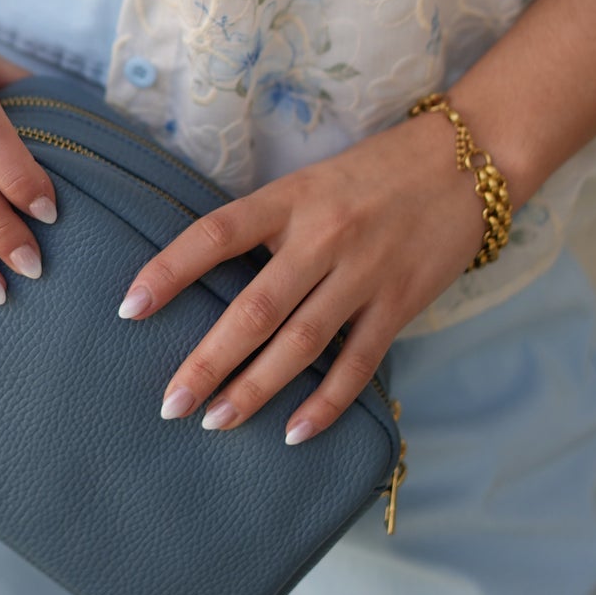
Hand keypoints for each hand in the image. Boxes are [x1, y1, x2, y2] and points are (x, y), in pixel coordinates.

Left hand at [116, 110, 487, 443]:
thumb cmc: (375, 173)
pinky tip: (294, 432)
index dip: (169, 270)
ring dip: (255, 389)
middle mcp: (324, 236)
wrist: (466, 162)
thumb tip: (208, 281)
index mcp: (291, 199)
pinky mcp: (401, 303)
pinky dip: (326, 403)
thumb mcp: (311, 183)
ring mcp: (365, 273)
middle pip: (254, 309)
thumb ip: (268, 226)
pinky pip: (358, 363)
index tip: (129, 308)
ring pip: (300, 344)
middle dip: (207, 362)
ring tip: (216, 422)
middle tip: (170, 404)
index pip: (216, 234)